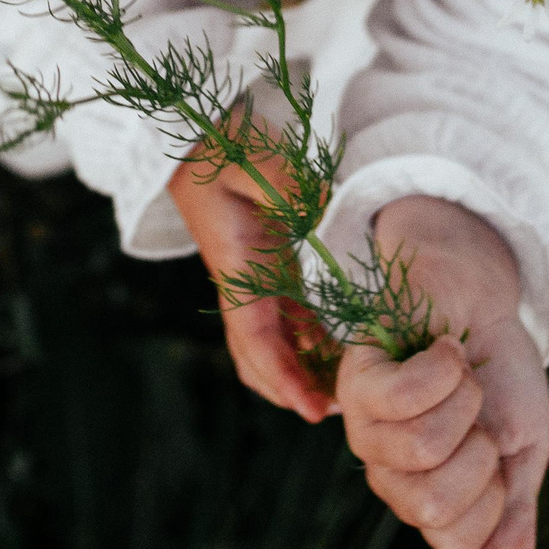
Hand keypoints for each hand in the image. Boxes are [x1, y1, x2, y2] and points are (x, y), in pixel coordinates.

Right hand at [169, 143, 337, 421]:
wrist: (197, 137)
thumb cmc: (224, 146)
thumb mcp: (256, 160)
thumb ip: (291, 185)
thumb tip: (334, 208)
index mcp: (237, 270)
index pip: (256, 341)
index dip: (284, 379)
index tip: (314, 411)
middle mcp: (243, 286)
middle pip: (261, 360)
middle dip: (293, 390)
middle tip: (342, 410)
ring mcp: (254, 282)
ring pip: (275, 346)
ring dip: (305, 372)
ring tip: (350, 388)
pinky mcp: (268, 272)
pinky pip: (289, 321)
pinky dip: (312, 344)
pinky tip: (347, 347)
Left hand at [336, 198, 548, 548]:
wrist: (479, 296)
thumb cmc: (499, 375)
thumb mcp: (521, 449)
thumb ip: (513, 512)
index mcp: (428, 497)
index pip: (454, 540)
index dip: (495, 499)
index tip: (500, 455)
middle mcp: (389, 472)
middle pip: (433, 504)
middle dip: (479, 449)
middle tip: (477, 409)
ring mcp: (367, 428)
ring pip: (420, 448)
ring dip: (465, 400)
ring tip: (460, 374)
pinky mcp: (359, 378)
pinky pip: (403, 396)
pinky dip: (444, 367)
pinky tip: (447, 349)